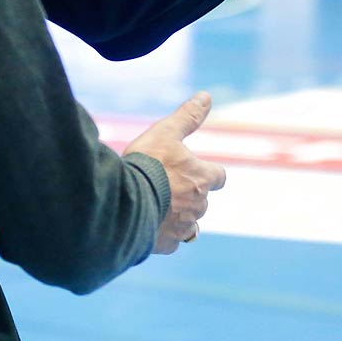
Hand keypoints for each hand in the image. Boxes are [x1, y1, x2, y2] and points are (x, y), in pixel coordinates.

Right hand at [124, 91, 226, 253]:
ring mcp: (183, 227)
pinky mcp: (166, 244)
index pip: (218, 176)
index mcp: (202, 178)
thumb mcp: (165, 133)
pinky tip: (147, 223)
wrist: (122, 202)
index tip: (196, 169)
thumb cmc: (146, 164)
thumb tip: (206, 96)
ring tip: (154, 204)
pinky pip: (170, 241)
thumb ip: (187, 117)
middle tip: (165, 184)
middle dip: (189, 194)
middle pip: (202, 200)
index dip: (208, 172)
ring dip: (177, 215)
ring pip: (188, 223)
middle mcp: (199, 205)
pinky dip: (162, 234)